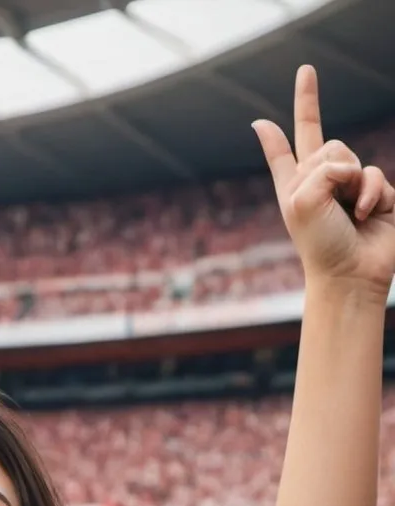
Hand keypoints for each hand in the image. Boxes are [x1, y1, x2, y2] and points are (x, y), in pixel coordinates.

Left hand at [254, 66, 394, 296]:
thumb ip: (320, 167)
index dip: (297, 110)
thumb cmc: (319, 243)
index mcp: (294, 185)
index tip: (306, 72)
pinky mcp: (377, 194)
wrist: (350, 273)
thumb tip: (347, 163)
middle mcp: (319, 183)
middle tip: (318, 139)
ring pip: (352, 157)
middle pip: (325, 141)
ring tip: (348, 213)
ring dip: (350, 184)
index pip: (288, 144)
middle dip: (321, 138)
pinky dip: (371, 194)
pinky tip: (367, 214)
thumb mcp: (303, 200)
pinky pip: (375, 175)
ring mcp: (349, 188)